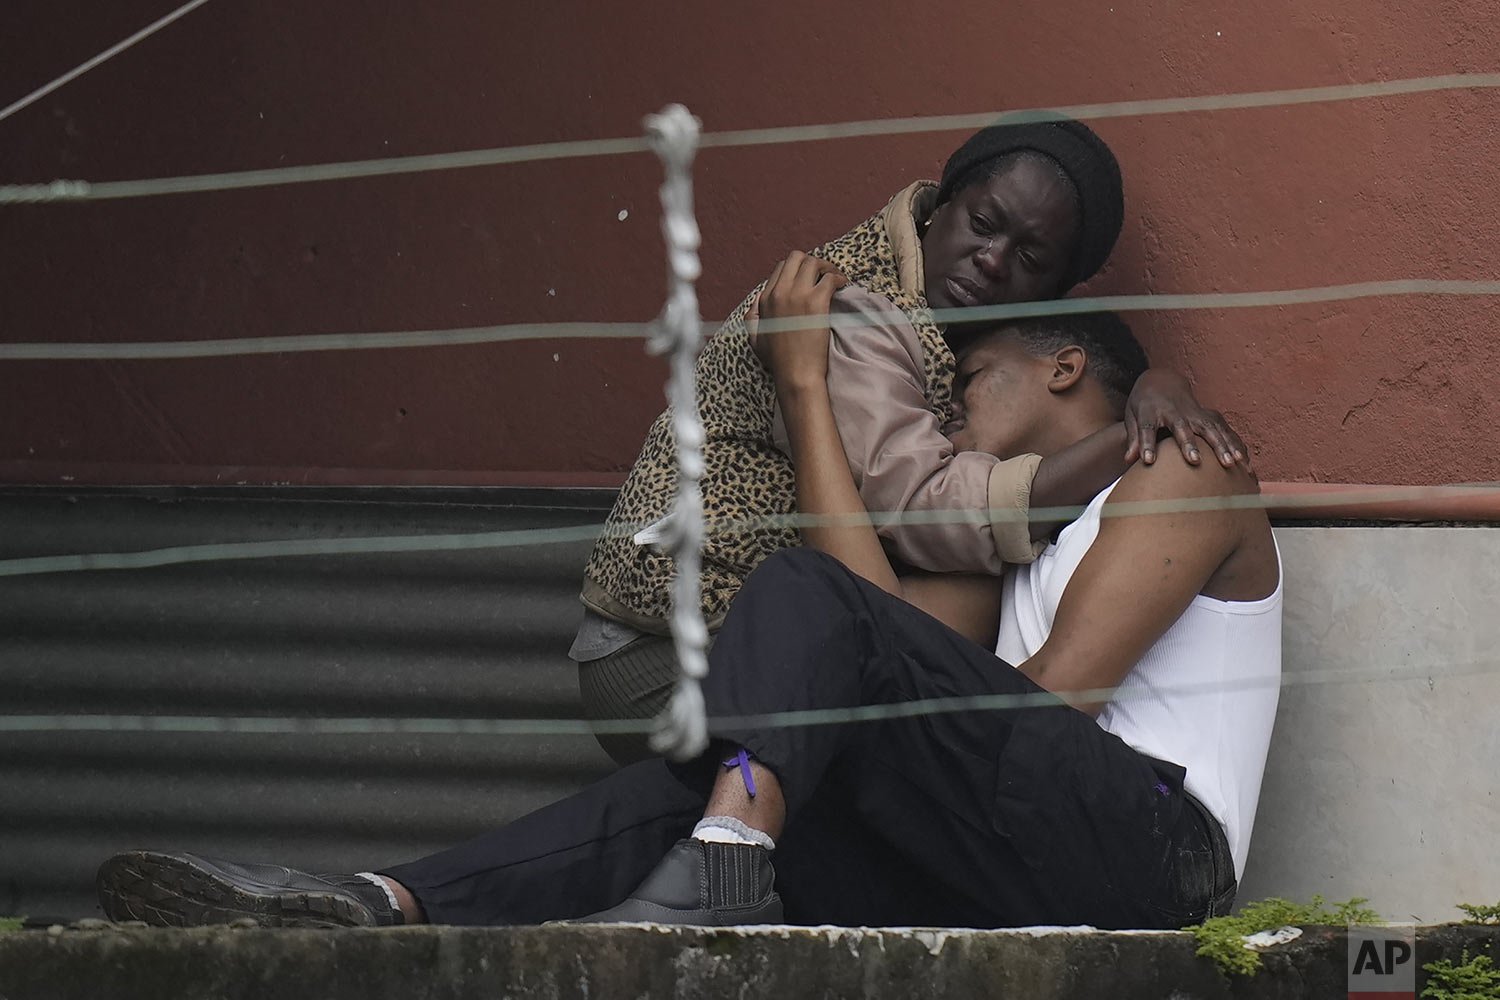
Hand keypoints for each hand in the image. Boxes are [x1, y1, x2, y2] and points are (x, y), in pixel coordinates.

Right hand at [748, 251, 847, 386]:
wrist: (796, 374)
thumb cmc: (779, 362)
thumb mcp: (755, 339)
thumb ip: (752, 317)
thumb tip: (757, 302)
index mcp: (766, 299)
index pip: (781, 268)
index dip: (797, 270)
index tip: (809, 279)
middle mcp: (780, 292)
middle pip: (797, 258)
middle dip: (812, 262)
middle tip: (823, 274)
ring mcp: (798, 295)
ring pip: (814, 263)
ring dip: (827, 267)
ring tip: (836, 279)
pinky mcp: (817, 301)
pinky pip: (830, 277)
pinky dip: (839, 278)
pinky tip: (843, 286)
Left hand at [1122, 369, 1251, 470]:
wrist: (1161, 381)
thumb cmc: (1143, 404)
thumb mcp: (1132, 416)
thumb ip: (1134, 438)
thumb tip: (1128, 459)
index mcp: (1151, 410)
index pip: (1148, 428)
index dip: (1147, 444)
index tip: (1147, 460)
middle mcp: (1174, 411)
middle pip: (1182, 428)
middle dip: (1188, 443)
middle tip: (1194, 461)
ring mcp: (1193, 412)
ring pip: (1209, 428)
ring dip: (1220, 445)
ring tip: (1230, 463)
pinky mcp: (1207, 415)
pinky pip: (1223, 429)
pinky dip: (1233, 443)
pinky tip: (1243, 460)